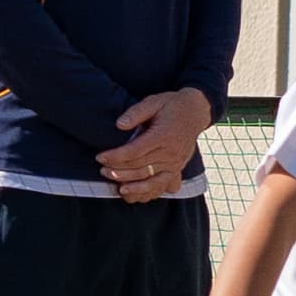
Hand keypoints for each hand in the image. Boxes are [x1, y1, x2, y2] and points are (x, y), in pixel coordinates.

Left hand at [103, 88, 214, 203]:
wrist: (195, 112)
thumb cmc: (171, 106)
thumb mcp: (153, 102)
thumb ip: (136, 112)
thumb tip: (119, 125)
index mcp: (163, 135)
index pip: (135, 151)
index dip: (115, 156)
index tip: (100, 157)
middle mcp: (170, 152)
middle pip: (140, 167)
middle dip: (119, 170)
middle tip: (102, 170)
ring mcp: (175, 162)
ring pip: (150, 179)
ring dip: (131, 184)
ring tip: (115, 184)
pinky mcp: (177, 169)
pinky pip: (162, 184)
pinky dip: (147, 191)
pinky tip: (134, 193)